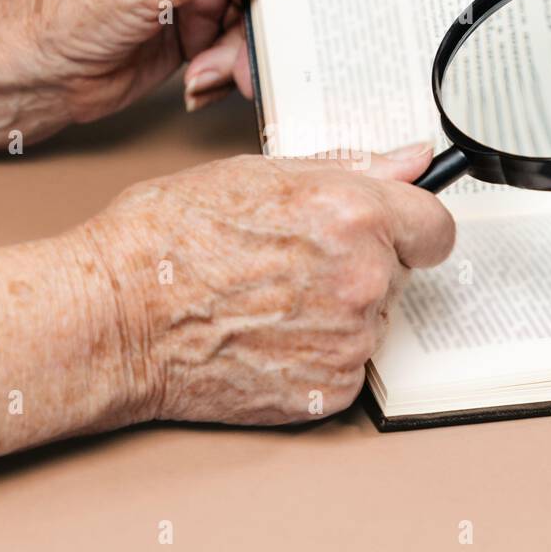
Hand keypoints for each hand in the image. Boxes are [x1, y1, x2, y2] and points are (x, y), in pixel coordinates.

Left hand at [0, 0, 324, 154]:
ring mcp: (194, 3)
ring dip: (243, 57)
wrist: (25, 76)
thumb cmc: (63, 15)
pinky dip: (224, 76)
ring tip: (213, 77)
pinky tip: (197, 87)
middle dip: (276, 16)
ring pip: (256, 25)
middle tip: (278, 46)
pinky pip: (234, 57)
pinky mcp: (190, 44)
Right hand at [75, 145, 454, 423]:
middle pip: (400, 273)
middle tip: (292, 264)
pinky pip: (346, 366)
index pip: (435, 226)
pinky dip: (316, 357)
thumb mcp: (258, 175)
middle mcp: (364, 279)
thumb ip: (350, 168)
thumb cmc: (167, 240)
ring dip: (337, 313)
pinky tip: (265, 337)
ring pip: (371, 321)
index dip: (408, 228)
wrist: (115, 319)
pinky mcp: (330, 391)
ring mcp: (350, 341)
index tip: (389, 234)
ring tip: (266, 301)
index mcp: (353, 214)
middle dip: (361, 266)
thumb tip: (410, 160)